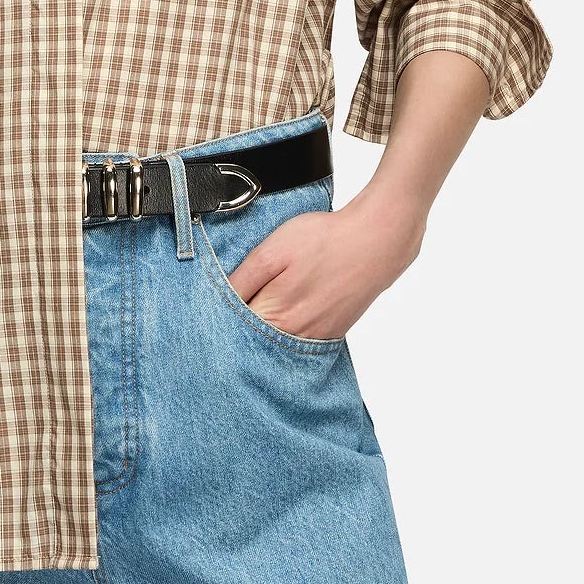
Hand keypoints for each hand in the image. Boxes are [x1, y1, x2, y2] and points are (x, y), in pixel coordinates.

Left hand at [224, 181, 426, 340]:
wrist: (376, 240)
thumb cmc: (323, 240)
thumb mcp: (271, 252)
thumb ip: (241, 281)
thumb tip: (216, 301)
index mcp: (274, 317)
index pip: (232, 332)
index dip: (218, 320)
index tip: (207, 311)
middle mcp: (294, 336)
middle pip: (253, 342)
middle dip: (238, 330)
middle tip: (229, 311)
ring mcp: (316, 338)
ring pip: (276, 343)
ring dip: (262, 332)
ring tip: (260, 309)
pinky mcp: (332, 333)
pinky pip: (299, 340)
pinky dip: (287, 331)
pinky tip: (287, 311)